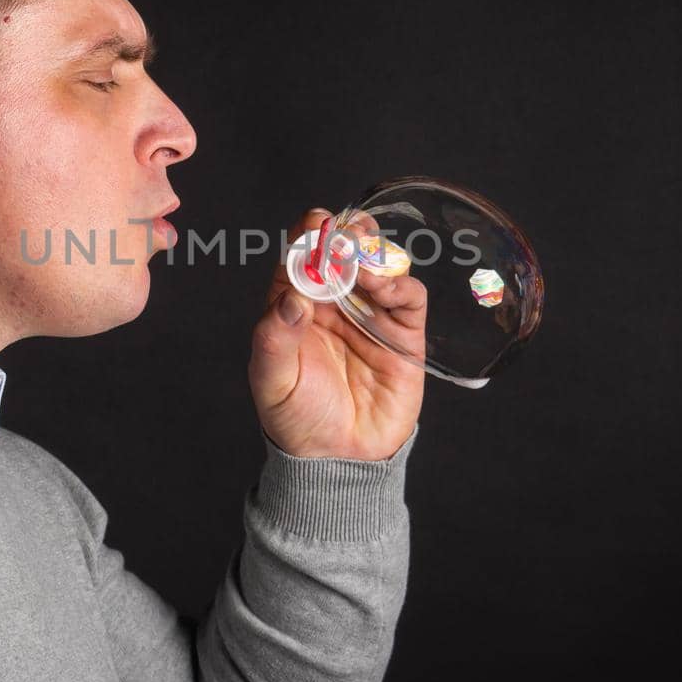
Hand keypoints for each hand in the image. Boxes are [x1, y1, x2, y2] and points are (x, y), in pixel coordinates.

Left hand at [248, 207, 427, 459]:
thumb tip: (291, 297)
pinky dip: (400, 283)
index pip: (301, 255)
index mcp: (295, 304)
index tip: (317, 222)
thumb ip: (275, 337)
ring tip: (364, 264)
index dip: (309, 234)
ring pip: (378, 266)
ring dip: (374, 255)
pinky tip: (385, 287)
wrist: (339, 459)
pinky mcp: (402, 333)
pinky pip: (408, 297)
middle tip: (349, 233)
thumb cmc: (298, 419)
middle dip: (348, 234)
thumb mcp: (273, 380)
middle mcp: (333, 302)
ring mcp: (369, 314)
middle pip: (343, 251)